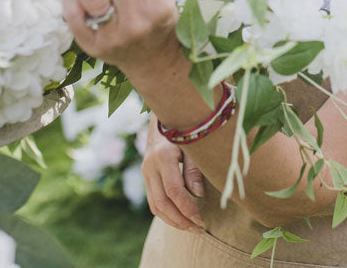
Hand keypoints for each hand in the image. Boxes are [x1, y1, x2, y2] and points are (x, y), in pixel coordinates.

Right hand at [142, 115, 205, 232]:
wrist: (163, 117)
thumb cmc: (184, 130)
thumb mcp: (193, 145)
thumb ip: (194, 170)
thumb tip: (197, 196)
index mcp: (164, 157)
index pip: (174, 191)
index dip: (187, 208)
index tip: (201, 220)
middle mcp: (150, 166)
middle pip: (162, 203)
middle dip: (180, 220)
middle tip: (198, 229)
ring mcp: (145, 172)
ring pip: (154, 205)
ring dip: (172, 220)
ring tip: (191, 228)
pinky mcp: (145, 176)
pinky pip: (153, 201)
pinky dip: (165, 213)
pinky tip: (179, 218)